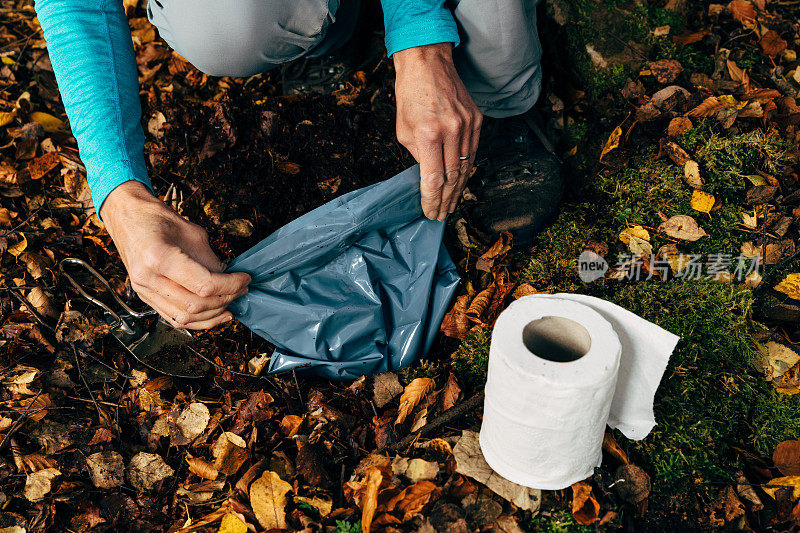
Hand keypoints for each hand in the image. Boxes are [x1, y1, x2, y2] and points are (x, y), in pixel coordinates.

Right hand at [100, 181, 250, 329]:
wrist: (126, 216)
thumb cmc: (155, 217)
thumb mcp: (192, 232)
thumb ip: (210, 259)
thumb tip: (227, 278)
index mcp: (159, 258)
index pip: (204, 285)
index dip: (230, 285)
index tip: (244, 278)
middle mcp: (148, 278)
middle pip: (195, 305)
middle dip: (225, 299)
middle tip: (242, 289)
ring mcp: (144, 290)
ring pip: (184, 318)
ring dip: (212, 315)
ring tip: (232, 304)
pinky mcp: (145, 296)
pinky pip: (173, 318)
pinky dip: (196, 320)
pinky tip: (213, 314)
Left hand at [393, 43, 481, 220]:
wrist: (428, 63)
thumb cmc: (410, 95)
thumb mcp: (403, 130)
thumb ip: (417, 155)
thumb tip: (428, 175)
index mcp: (429, 134)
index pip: (434, 179)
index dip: (432, 200)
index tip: (429, 213)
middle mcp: (451, 131)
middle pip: (452, 178)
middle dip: (445, 200)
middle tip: (440, 215)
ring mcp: (467, 125)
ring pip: (465, 168)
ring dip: (457, 190)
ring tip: (450, 205)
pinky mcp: (476, 120)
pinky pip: (472, 153)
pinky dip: (466, 170)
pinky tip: (460, 183)